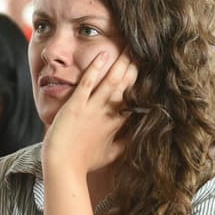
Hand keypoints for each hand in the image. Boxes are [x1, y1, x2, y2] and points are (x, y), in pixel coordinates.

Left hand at [42, 52, 137, 175]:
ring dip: (121, 63)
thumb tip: (140, 136)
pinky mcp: (75, 106)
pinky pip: (87, 83)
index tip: (151, 68)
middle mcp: (108, 113)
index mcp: (117, 123)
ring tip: (130, 46)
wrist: (64, 168)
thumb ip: (126, 143)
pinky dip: (95, 69)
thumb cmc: (84, 163)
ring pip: (111, 81)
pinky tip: (103, 55)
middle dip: (136, 66)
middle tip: (144, 49)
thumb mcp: (111, 154)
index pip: (135, 98)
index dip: (143, 82)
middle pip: (127, 85)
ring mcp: (92, 109)